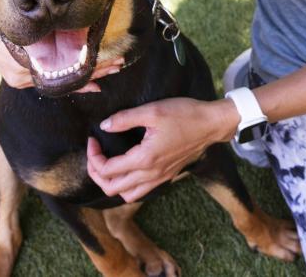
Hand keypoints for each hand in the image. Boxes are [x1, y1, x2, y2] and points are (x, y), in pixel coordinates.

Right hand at [0, 9, 124, 91]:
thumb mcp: (20, 19)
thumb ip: (43, 27)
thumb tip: (75, 24)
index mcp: (23, 59)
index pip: (65, 68)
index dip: (91, 65)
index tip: (113, 60)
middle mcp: (22, 74)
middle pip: (65, 77)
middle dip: (95, 71)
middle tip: (120, 63)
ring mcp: (20, 78)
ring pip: (60, 81)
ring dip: (87, 76)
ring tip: (113, 68)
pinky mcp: (18, 78)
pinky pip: (49, 82)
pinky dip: (70, 82)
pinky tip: (91, 83)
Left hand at [86, 97, 238, 201]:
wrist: (212, 124)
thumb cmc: (185, 115)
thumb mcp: (153, 111)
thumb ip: (125, 119)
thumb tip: (104, 126)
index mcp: (144, 159)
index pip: (107, 169)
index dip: (93, 156)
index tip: (92, 139)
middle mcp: (151, 174)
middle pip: (112, 188)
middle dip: (96, 173)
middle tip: (94, 154)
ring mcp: (160, 178)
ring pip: (127, 195)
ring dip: (112, 183)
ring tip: (107, 165)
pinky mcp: (167, 176)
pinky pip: (141, 191)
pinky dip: (127, 185)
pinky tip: (127, 169)